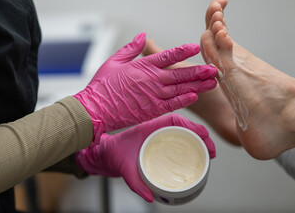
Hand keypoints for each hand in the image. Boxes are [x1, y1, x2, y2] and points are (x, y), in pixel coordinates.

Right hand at [74, 32, 217, 142]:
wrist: (95, 109)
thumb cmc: (102, 85)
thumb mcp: (114, 61)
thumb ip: (131, 49)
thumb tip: (142, 37)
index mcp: (143, 66)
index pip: (168, 56)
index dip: (183, 51)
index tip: (195, 47)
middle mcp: (152, 80)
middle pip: (180, 74)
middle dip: (199, 71)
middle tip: (214, 68)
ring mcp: (153, 96)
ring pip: (180, 89)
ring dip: (197, 85)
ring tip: (212, 82)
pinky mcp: (152, 110)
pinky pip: (172, 104)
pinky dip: (184, 100)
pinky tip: (195, 96)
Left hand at [75, 113, 215, 201]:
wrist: (107, 153)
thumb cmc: (115, 153)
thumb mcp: (123, 167)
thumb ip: (134, 181)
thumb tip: (149, 196)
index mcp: (149, 128)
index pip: (174, 120)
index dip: (191, 125)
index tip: (203, 135)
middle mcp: (157, 130)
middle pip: (184, 127)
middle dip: (200, 136)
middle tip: (211, 151)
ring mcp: (159, 136)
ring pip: (183, 134)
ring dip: (198, 141)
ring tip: (209, 154)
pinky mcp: (160, 144)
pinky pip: (178, 141)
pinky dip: (190, 146)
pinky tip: (197, 156)